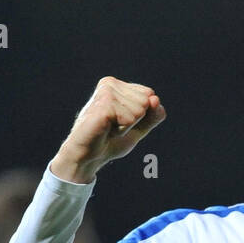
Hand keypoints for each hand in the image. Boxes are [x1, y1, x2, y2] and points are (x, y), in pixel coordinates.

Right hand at [50, 77, 166, 183]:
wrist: (88, 158)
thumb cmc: (110, 141)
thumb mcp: (139, 127)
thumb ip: (153, 114)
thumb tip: (155, 99)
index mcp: (116, 85)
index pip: (149, 95)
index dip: (141, 116)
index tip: (120, 122)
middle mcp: (110, 84)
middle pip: (146, 102)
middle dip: (134, 122)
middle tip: (113, 127)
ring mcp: (105, 93)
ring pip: (140, 110)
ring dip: (126, 127)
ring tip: (108, 129)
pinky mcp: (103, 105)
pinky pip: (130, 119)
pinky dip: (121, 131)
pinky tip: (105, 131)